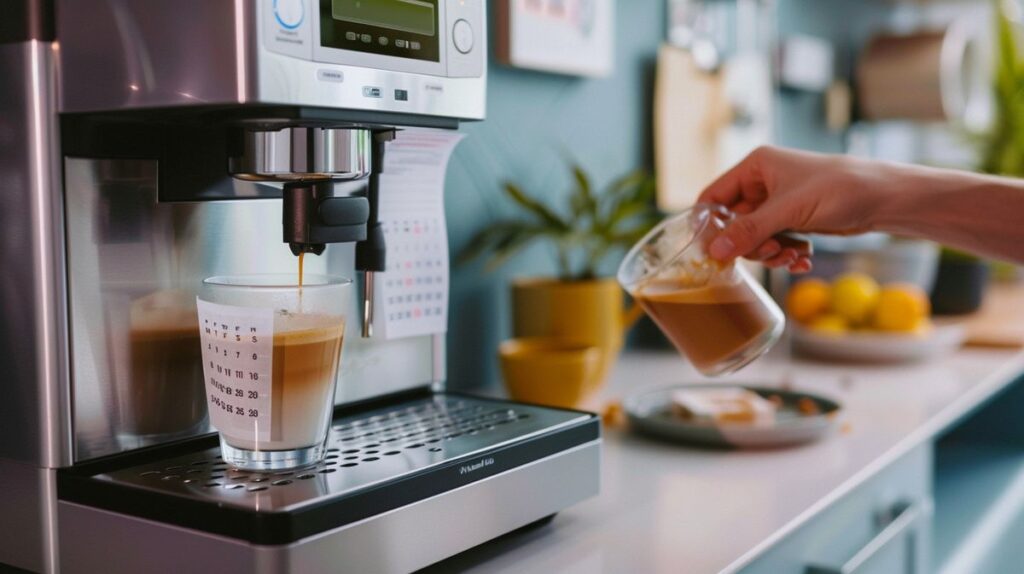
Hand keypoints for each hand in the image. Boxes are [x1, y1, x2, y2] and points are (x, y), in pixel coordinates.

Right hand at [698, 146, 882, 272]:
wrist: (884, 198)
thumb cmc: (838, 189)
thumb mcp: (789, 210)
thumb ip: (749, 230)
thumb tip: (713, 251)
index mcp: (755, 167)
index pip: (714, 196)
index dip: (709, 224)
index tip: (710, 251)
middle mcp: (763, 184)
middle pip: (734, 224)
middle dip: (751, 244)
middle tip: (771, 251)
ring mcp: (779, 205)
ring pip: (755, 239)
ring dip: (770, 253)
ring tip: (792, 256)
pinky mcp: (794, 221)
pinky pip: (775, 244)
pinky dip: (786, 255)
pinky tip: (803, 260)